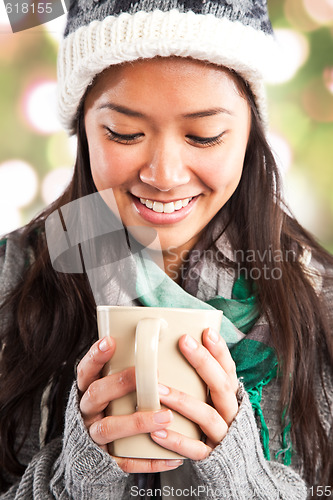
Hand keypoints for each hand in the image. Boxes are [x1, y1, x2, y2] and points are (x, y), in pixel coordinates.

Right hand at [76, 337, 182, 472]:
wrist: (90, 454)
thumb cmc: (112, 408)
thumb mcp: (111, 388)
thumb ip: (126, 370)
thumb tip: (159, 339)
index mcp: (88, 390)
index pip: (86, 370)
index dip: (96, 356)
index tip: (110, 341)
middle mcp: (87, 412)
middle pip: (96, 395)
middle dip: (121, 384)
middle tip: (152, 377)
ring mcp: (93, 437)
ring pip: (108, 428)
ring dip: (138, 422)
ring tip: (166, 417)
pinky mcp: (105, 461)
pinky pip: (124, 461)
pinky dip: (149, 460)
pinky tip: (173, 457)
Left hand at [150, 328, 238, 459]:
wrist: (235, 467)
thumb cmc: (215, 422)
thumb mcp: (214, 399)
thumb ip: (202, 378)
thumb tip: (179, 344)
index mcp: (231, 396)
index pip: (228, 369)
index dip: (220, 350)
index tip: (206, 331)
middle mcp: (230, 413)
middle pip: (221, 386)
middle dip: (203, 362)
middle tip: (183, 342)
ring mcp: (222, 436)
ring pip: (206, 416)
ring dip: (182, 401)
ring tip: (158, 389)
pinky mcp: (212, 457)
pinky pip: (195, 450)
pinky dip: (177, 441)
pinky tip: (156, 432)